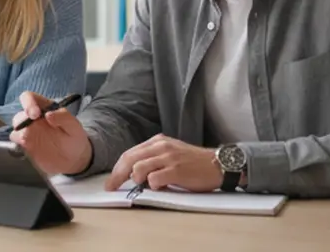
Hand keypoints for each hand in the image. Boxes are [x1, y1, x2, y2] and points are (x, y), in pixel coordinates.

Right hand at [8, 91, 92, 175]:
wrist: (74, 159)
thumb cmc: (74, 138)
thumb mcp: (74, 127)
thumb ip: (63, 118)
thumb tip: (48, 114)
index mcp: (44, 107)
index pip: (29, 97)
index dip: (28, 103)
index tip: (35, 114)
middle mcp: (33, 118)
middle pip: (19, 115)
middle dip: (22, 121)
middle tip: (30, 131)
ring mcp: (28, 131)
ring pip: (16, 129)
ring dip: (20, 133)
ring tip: (30, 142)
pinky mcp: (26, 145)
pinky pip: (17, 142)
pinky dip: (19, 144)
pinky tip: (29, 148)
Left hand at [106, 134, 221, 192]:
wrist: (218, 164)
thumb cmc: (194, 162)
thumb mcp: (171, 153)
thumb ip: (153, 159)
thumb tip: (133, 173)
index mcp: (157, 141)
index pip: (130, 153)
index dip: (117, 169)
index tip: (110, 181)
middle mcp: (161, 146)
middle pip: (129, 159)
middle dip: (117, 175)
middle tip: (111, 187)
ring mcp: (168, 158)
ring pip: (138, 168)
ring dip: (136, 179)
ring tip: (144, 185)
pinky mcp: (176, 170)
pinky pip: (154, 179)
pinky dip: (152, 185)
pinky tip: (158, 187)